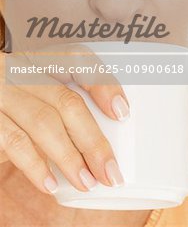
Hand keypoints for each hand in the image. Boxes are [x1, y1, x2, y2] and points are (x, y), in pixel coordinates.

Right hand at [0, 44, 128, 194]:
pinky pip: (15, 142)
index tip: (122, 112)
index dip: (104, 85)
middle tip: (109, 170)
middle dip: (92, 140)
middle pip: (67, 102)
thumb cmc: (12, 102)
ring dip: (69, 157)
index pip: (79, 60)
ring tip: (86, 181)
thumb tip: (96, 141)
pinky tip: (51, 182)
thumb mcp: (35, 92)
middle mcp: (21, 70)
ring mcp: (3, 92)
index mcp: (39, 59)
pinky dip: (35, 165)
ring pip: (45, 123)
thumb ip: (59, 105)